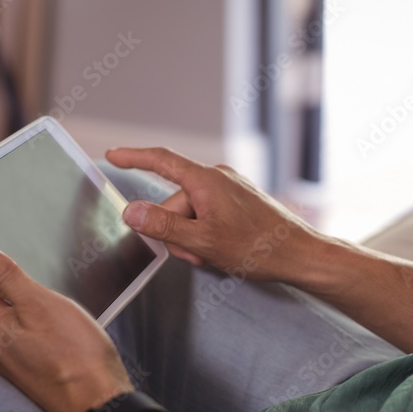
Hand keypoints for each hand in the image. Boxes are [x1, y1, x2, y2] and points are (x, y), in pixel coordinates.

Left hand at [0, 241, 132, 411]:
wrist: (101, 406)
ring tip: (61, 310)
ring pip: (16, 324)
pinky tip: (66, 334)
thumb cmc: (77, 355)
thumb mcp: (40, 304)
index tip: (4, 245)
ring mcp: (14, 367)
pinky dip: (44, 332)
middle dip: (16, 286)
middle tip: (45, 279)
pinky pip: (31, 343)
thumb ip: (4, 277)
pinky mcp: (34, 377)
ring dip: (33, 311)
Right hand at [106, 147, 326, 283]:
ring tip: (212, 256)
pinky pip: (208, 214)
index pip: (161, 161)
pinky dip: (206, 233)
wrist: (299, 254)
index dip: (134, 157)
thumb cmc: (257, 248)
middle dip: (175, 231)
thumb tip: (131, 212)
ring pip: (191, 212)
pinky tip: (222, 250)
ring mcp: (230, 189)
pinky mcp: (239, 201)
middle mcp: (218, 177)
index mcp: (206, 180)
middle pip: (174, 201)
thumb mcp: (202, 241)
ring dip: (192, 237)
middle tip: (194, 255)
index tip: (113, 155)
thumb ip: (164, 226)